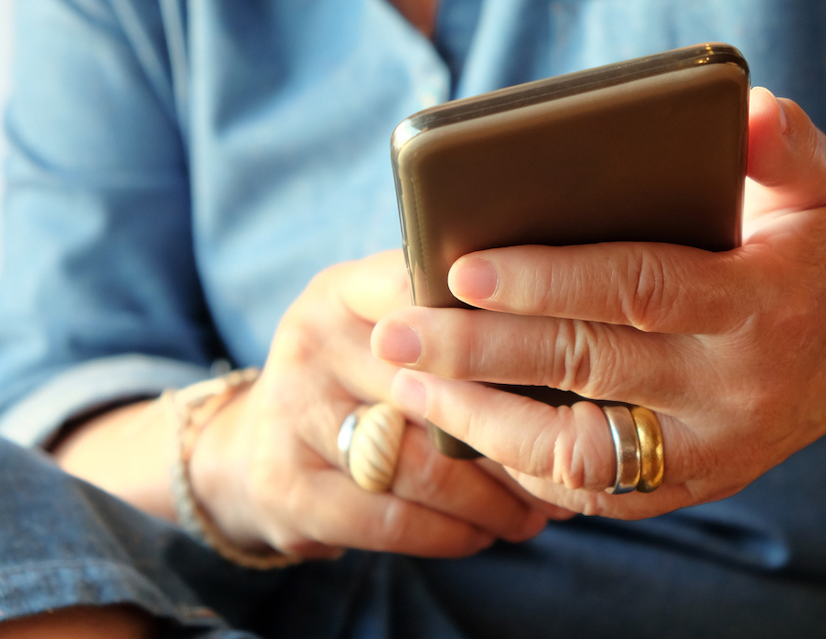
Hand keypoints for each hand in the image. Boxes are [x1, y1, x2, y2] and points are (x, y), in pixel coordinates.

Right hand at [189, 251, 551, 558]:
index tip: (562, 351)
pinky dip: (453, 533)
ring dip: (496, 498)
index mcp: (343, 292)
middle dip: (516, 431)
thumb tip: (567, 328)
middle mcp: (312, 344)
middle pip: (437, 388)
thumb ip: (450, 318)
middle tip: (573, 455)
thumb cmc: (355, 379)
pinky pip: (393, 520)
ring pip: (424, 465)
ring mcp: (293, 417)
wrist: (252, 449)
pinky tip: (486, 533)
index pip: (423, 292)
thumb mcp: (377, 326)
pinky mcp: (288, 489)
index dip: (496, 322)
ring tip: (542, 510)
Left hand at [372, 88, 825, 517]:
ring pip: (583, 455)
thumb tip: (743, 107)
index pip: (637, 287)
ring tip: (409, 391)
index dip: (547, 278)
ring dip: (486, 427)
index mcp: (759, 299)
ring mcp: (716, 446)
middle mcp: (736, 385)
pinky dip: (528, 470)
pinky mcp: (700, 480)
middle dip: (480, 354)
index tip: (460, 268)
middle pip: (589, 369)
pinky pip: (601, 492)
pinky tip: (469, 433)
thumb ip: (784, 143)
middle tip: (394, 335)